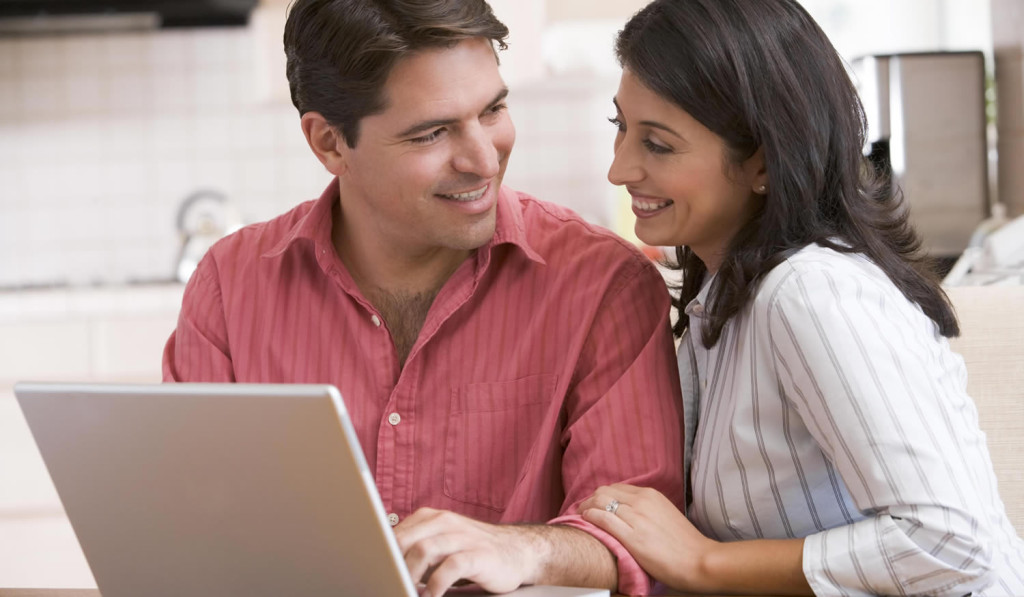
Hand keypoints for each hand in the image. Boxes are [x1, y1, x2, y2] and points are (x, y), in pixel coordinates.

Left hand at [393, 507, 541, 596]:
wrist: (518, 551)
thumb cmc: (473, 550)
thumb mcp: (443, 542)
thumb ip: (418, 547)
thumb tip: (384, 564)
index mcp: (433, 517)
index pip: (397, 532)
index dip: (381, 553)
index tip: (374, 571)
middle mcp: (446, 522)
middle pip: (405, 540)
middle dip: (391, 564)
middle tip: (387, 582)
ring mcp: (463, 537)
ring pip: (425, 551)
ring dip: (409, 575)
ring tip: (406, 590)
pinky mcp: (479, 554)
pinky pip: (450, 568)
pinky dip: (436, 585)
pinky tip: (432, 596)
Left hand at [580, 483, 717, 590]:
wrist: (699, 560)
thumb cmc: (684, 543)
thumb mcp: (665, 514)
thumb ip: (647, 509)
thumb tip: (629, 512)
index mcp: (651, 495)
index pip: (616, 488)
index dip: (601, 496)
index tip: (594, 505)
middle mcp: (642, 501)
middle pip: (604, 491)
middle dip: (590, 500)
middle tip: (583, 511)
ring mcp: (637, 517)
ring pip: (600, 502)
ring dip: (586, 508)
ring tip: (580, 517)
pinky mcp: (632, 536)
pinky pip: (603, 519)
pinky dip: (590, 517)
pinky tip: (585, 521)